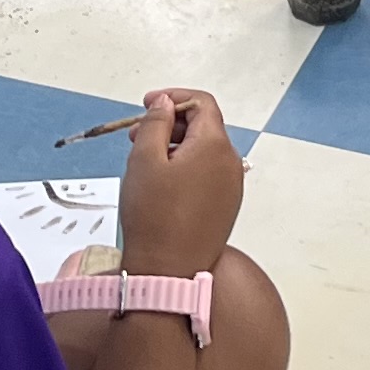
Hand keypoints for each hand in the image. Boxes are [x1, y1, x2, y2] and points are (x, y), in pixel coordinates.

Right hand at [116, 88, 243, 278]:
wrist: (167, 271)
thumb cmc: (153, 216)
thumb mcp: (145, 159)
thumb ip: (156, 122)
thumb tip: (166, 103)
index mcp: (215, 146)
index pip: (202, 103)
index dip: (173, 98)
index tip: (147, 104)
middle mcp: (231, 163)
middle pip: (204, 126)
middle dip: (170, 123)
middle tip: (137, 134)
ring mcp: (232, 187)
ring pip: (205, 150)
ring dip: (176, 145)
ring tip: (146, 159)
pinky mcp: (226, 206)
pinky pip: (208, 173)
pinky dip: (187, 166)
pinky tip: (162, 180)